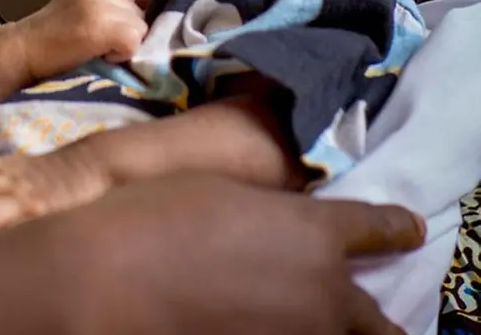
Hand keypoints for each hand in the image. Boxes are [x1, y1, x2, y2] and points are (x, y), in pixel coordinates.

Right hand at [15, 0, 147, 80]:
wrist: (19, 53)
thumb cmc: (45, 44)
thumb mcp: (73, 11)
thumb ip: (101, 9)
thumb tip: (136, 26)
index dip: (121, 16)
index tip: (98, 32)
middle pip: (139, 12)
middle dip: (125, 31)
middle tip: (95, 45)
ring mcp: (103, 7)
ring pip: (140, 29)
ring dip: (124, 44)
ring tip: (96, 50)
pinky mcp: (106, 28)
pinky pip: (134, 42)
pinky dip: (122, 55)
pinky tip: (99, 56)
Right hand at [54, 173, 423, 334]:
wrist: (108, 280)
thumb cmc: (156, 215)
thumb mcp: (222, 193)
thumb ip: (272, 215)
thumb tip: (284, 228)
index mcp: (315, 233)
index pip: (378, 228)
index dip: (395, 228)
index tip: (406, 229)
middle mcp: (322, 292)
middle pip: (374, 317)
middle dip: (370, 314)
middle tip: (362, 312)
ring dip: (332, 331)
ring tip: (306, 321)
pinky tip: (262, 328)